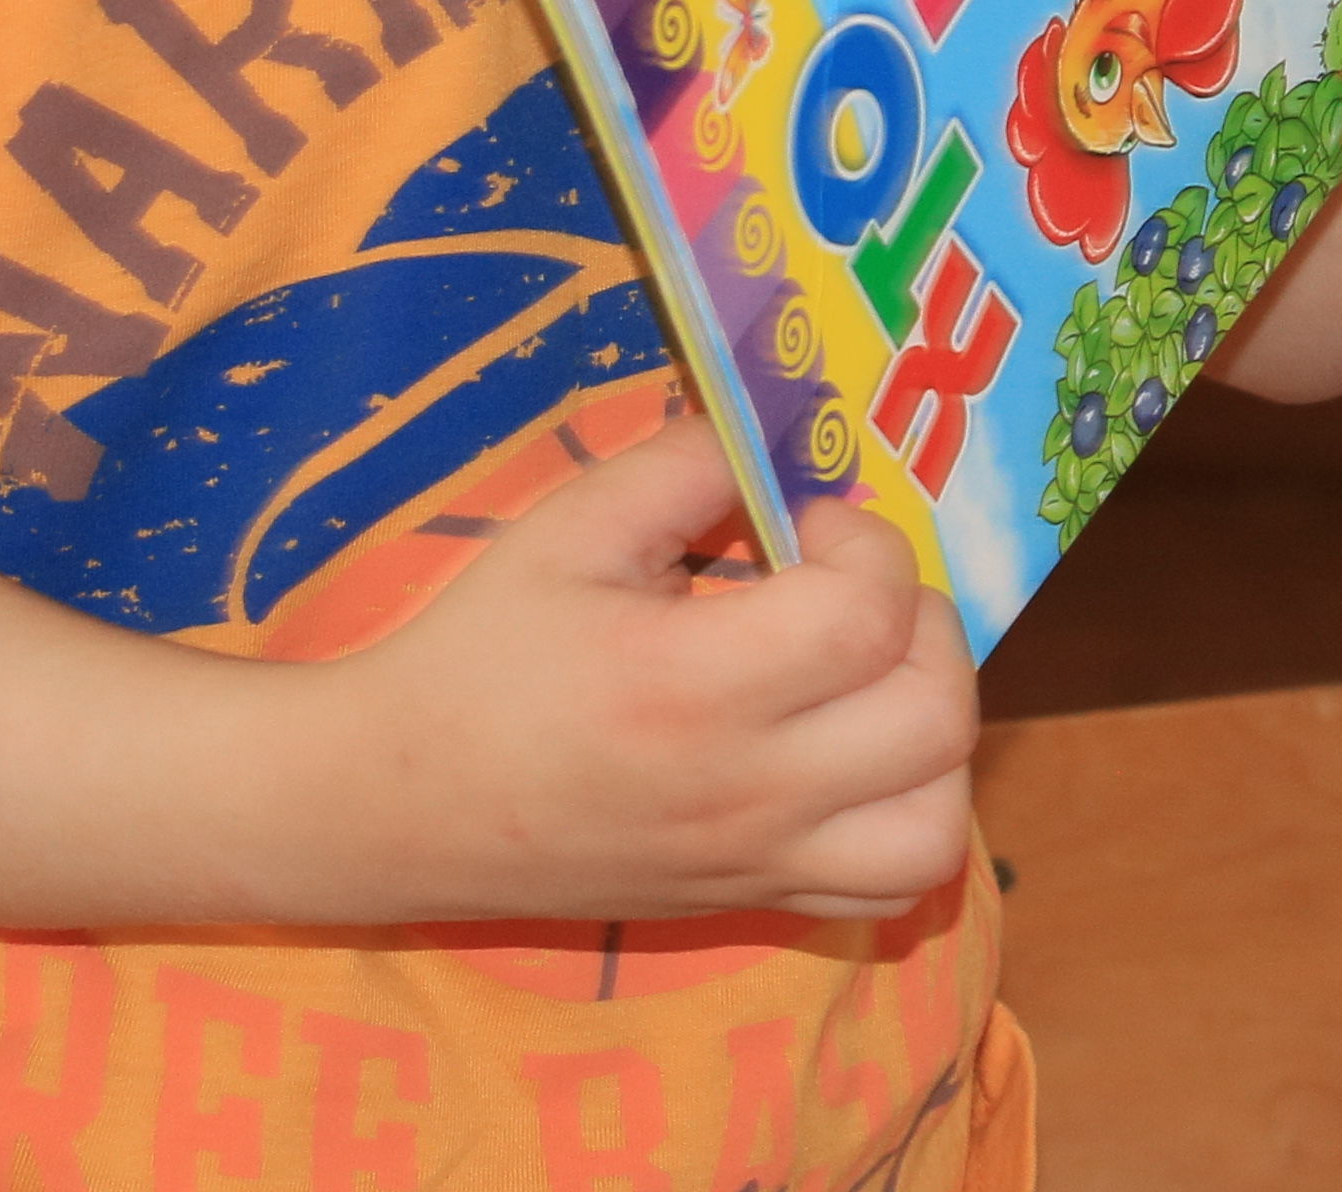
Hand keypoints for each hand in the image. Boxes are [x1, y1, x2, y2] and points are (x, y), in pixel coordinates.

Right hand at [320, 418, 974, 921]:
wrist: (403, 803)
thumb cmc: (479, 657)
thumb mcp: (565, 528)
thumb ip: (681, 465)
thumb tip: (778, 441)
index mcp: (693, 684)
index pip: (867, 615)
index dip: (864, 542)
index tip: (804, 524)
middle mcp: (748, 788)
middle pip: (935, 716)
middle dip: (922, 624)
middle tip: (849, 590)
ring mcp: (761, 860)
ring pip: (939, 822)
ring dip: (934, 733)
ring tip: (870, 678)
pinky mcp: (758, 901)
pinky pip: (897, 886)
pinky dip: (913, 816)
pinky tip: (859, 757)